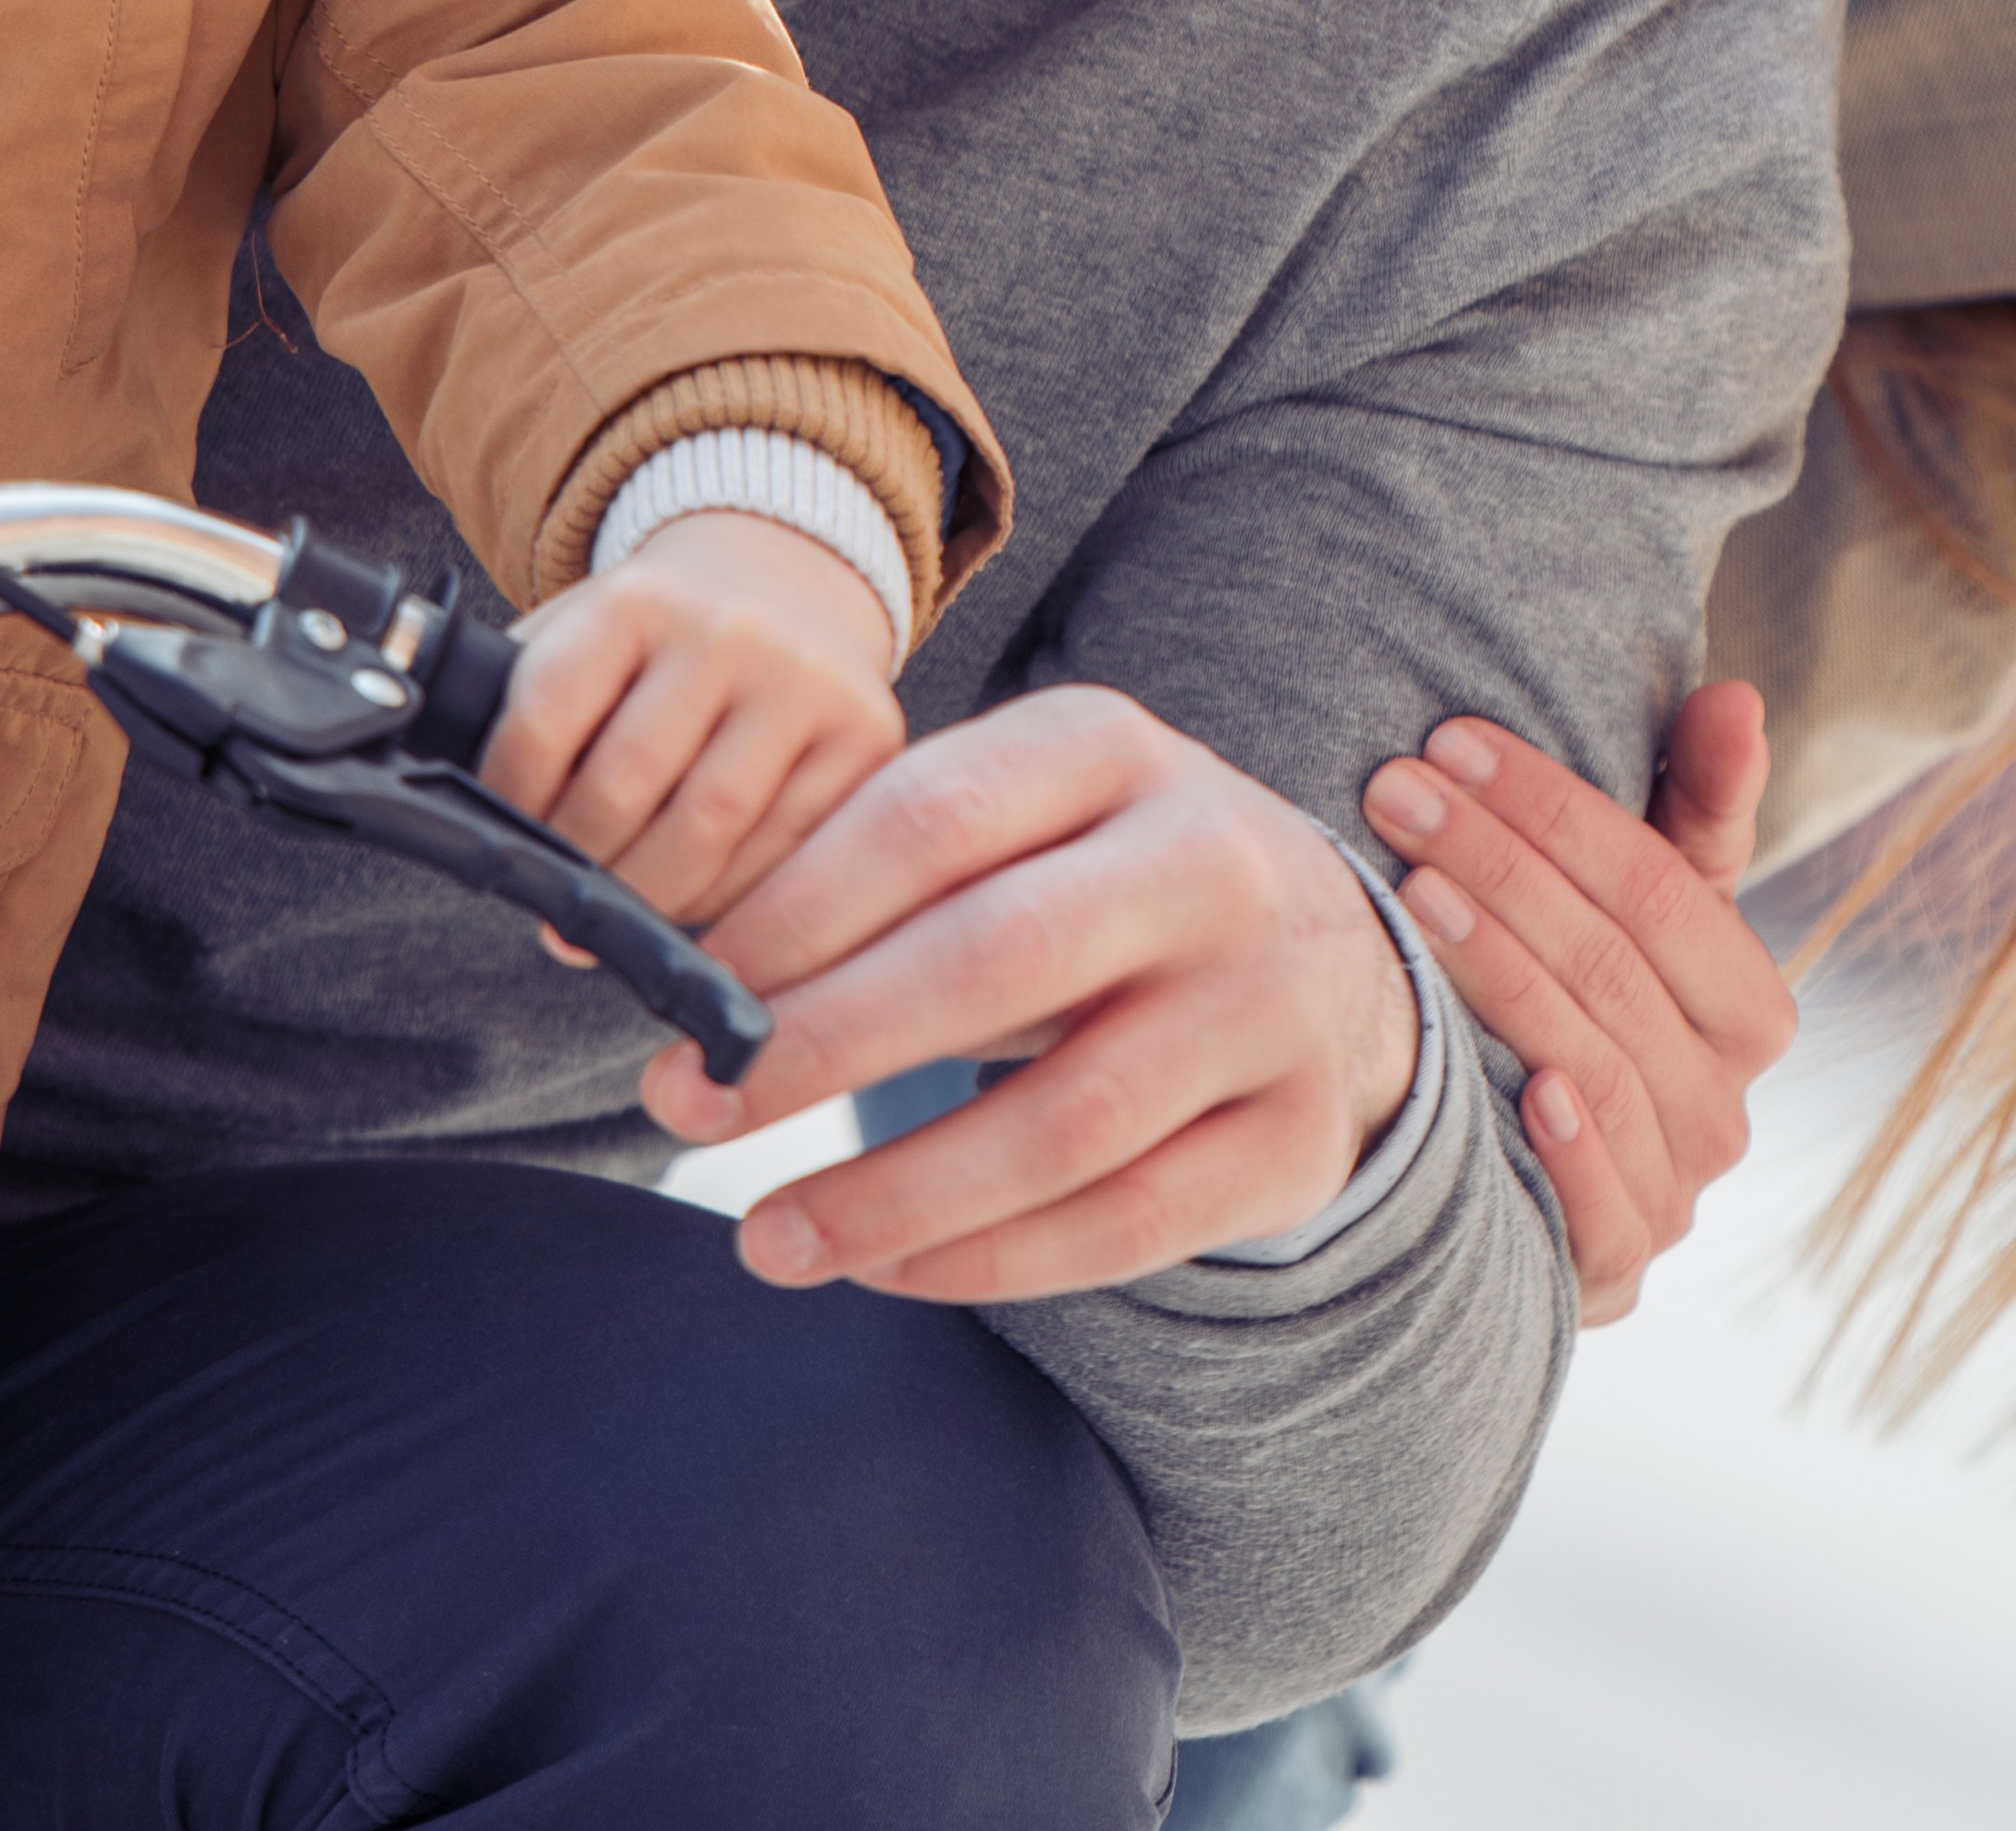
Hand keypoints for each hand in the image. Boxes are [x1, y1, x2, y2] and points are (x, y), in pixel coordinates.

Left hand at [481, 510, 900, 932]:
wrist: (786, 587)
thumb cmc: (660, 638)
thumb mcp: (584, 633)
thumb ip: (523, 704)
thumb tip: (466, 816)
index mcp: (634, 599)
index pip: (545, 714)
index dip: (509, 795)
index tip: (501, 833)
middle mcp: (725, 631)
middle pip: (625, 787)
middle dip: (579, 864)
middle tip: (557, 901)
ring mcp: (802, 683)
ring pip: (708, 833)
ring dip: (647, 896)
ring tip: (617, 916)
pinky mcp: (864, 736)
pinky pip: (782, 853)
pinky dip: (727, 897)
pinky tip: (694, 899)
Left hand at [638, 685, 1421, 1302]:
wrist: (1328, 951)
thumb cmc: (1102, 880)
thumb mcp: (1020, 818)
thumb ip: (877, 870)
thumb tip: (688, 974)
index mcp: (1113, 749)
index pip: (931, 818)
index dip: (793, 912)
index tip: (687, 994)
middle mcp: (1210, 864)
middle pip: (997, 959)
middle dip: (823, 1045)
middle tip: (689, 1105)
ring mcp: (1269, 1006)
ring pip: (1067, 1122)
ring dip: (894, 1192)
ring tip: (767, 1235)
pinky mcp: (1295, 1138)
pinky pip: (1126, 1222)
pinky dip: (990, 1259)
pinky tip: (886, 1265)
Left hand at [1360, 679, 1789, 1322]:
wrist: (1540, 1173)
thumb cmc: (1594, 994)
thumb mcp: (1653, 900)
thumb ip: (1699, 800)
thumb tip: (1734, 696)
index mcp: (1754, 1008)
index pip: (1664, 890)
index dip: (1557, 809)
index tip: (1454, 742)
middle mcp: (1728, 1108)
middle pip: (1612, 965)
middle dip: (1499, 865)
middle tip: (1396, 792)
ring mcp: (1676, 1195)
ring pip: (1591, 1063)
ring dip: (1500, 971)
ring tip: (1408, 892)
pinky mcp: (1616, 1271)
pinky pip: (1605, 1212)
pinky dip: (1569, 1149)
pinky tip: (1511, 1082)